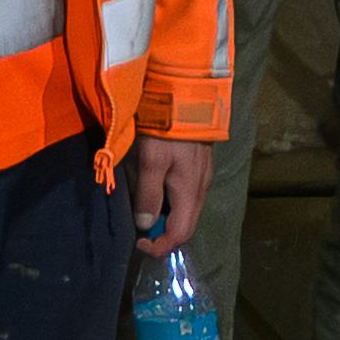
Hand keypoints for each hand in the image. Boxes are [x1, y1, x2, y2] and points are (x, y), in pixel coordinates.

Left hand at [125, 137, 218, 254]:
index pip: (180, 234)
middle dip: (160, 230)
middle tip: (136, 224)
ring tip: (141, 199)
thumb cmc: (166, 128)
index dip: (160, 245)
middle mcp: (201, 188)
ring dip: (163, 213)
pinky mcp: (199, 165)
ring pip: (185, 209)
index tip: (138, 241)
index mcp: (189, 192)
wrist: (187, 93)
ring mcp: (202, 176)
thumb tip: (145, 225)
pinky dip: (168, 198)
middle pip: (184, 224)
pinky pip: (185, 193)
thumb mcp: (150, 160)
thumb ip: (148, 194)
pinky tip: (154, 184)